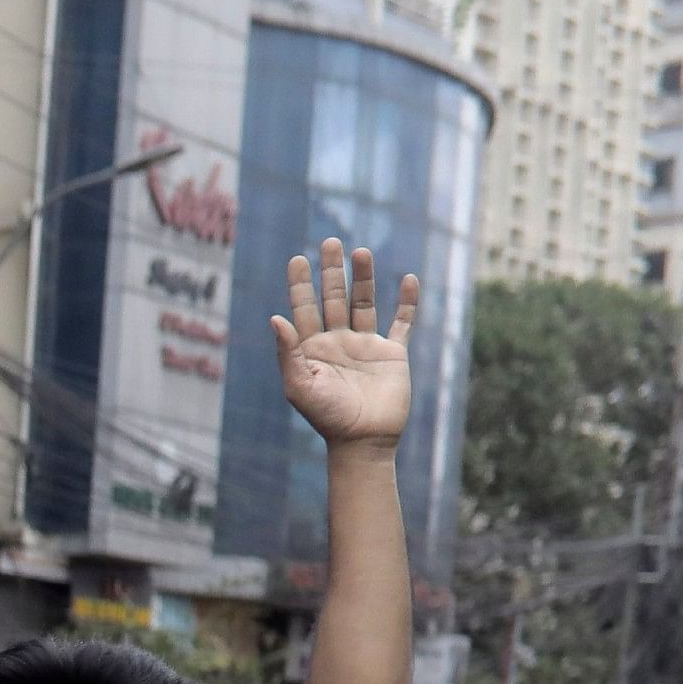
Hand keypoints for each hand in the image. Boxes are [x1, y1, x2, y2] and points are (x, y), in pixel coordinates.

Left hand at [273, 240, 418, 449]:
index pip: (303, 309)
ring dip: (363, 278)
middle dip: (331, 272)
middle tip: (330, 242)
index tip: (297, 259)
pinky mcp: (392, 353)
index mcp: (311, 349)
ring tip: (361, 252)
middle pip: (333, 298)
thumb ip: (287, 352)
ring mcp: (365, 345)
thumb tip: (275, 318)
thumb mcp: (300, 385)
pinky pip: (401, 323)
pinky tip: (406, 279)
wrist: (362, 440)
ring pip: (364, 303)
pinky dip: (406, 302)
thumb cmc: (326, 417)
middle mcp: (337, 342)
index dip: (300, 285)